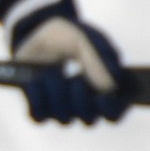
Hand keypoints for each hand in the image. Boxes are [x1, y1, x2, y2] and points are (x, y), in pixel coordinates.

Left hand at [0, 0, 128, 125]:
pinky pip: (38, 116)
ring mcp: (61, 107)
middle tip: (76, 81)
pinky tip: (35, 81)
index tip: (104, 96)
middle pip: (90, 120)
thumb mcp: (85, 39)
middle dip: (82, 101)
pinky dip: (37, 99)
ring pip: (64, 118)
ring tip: (51, 74)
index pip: (115, 113)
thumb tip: (110, 85)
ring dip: (58, 95)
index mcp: (104, 88)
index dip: (112, 110)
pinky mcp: (38, 107)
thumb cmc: (69, 37)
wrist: (37, 30)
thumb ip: (98, 60)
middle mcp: (85, 104)